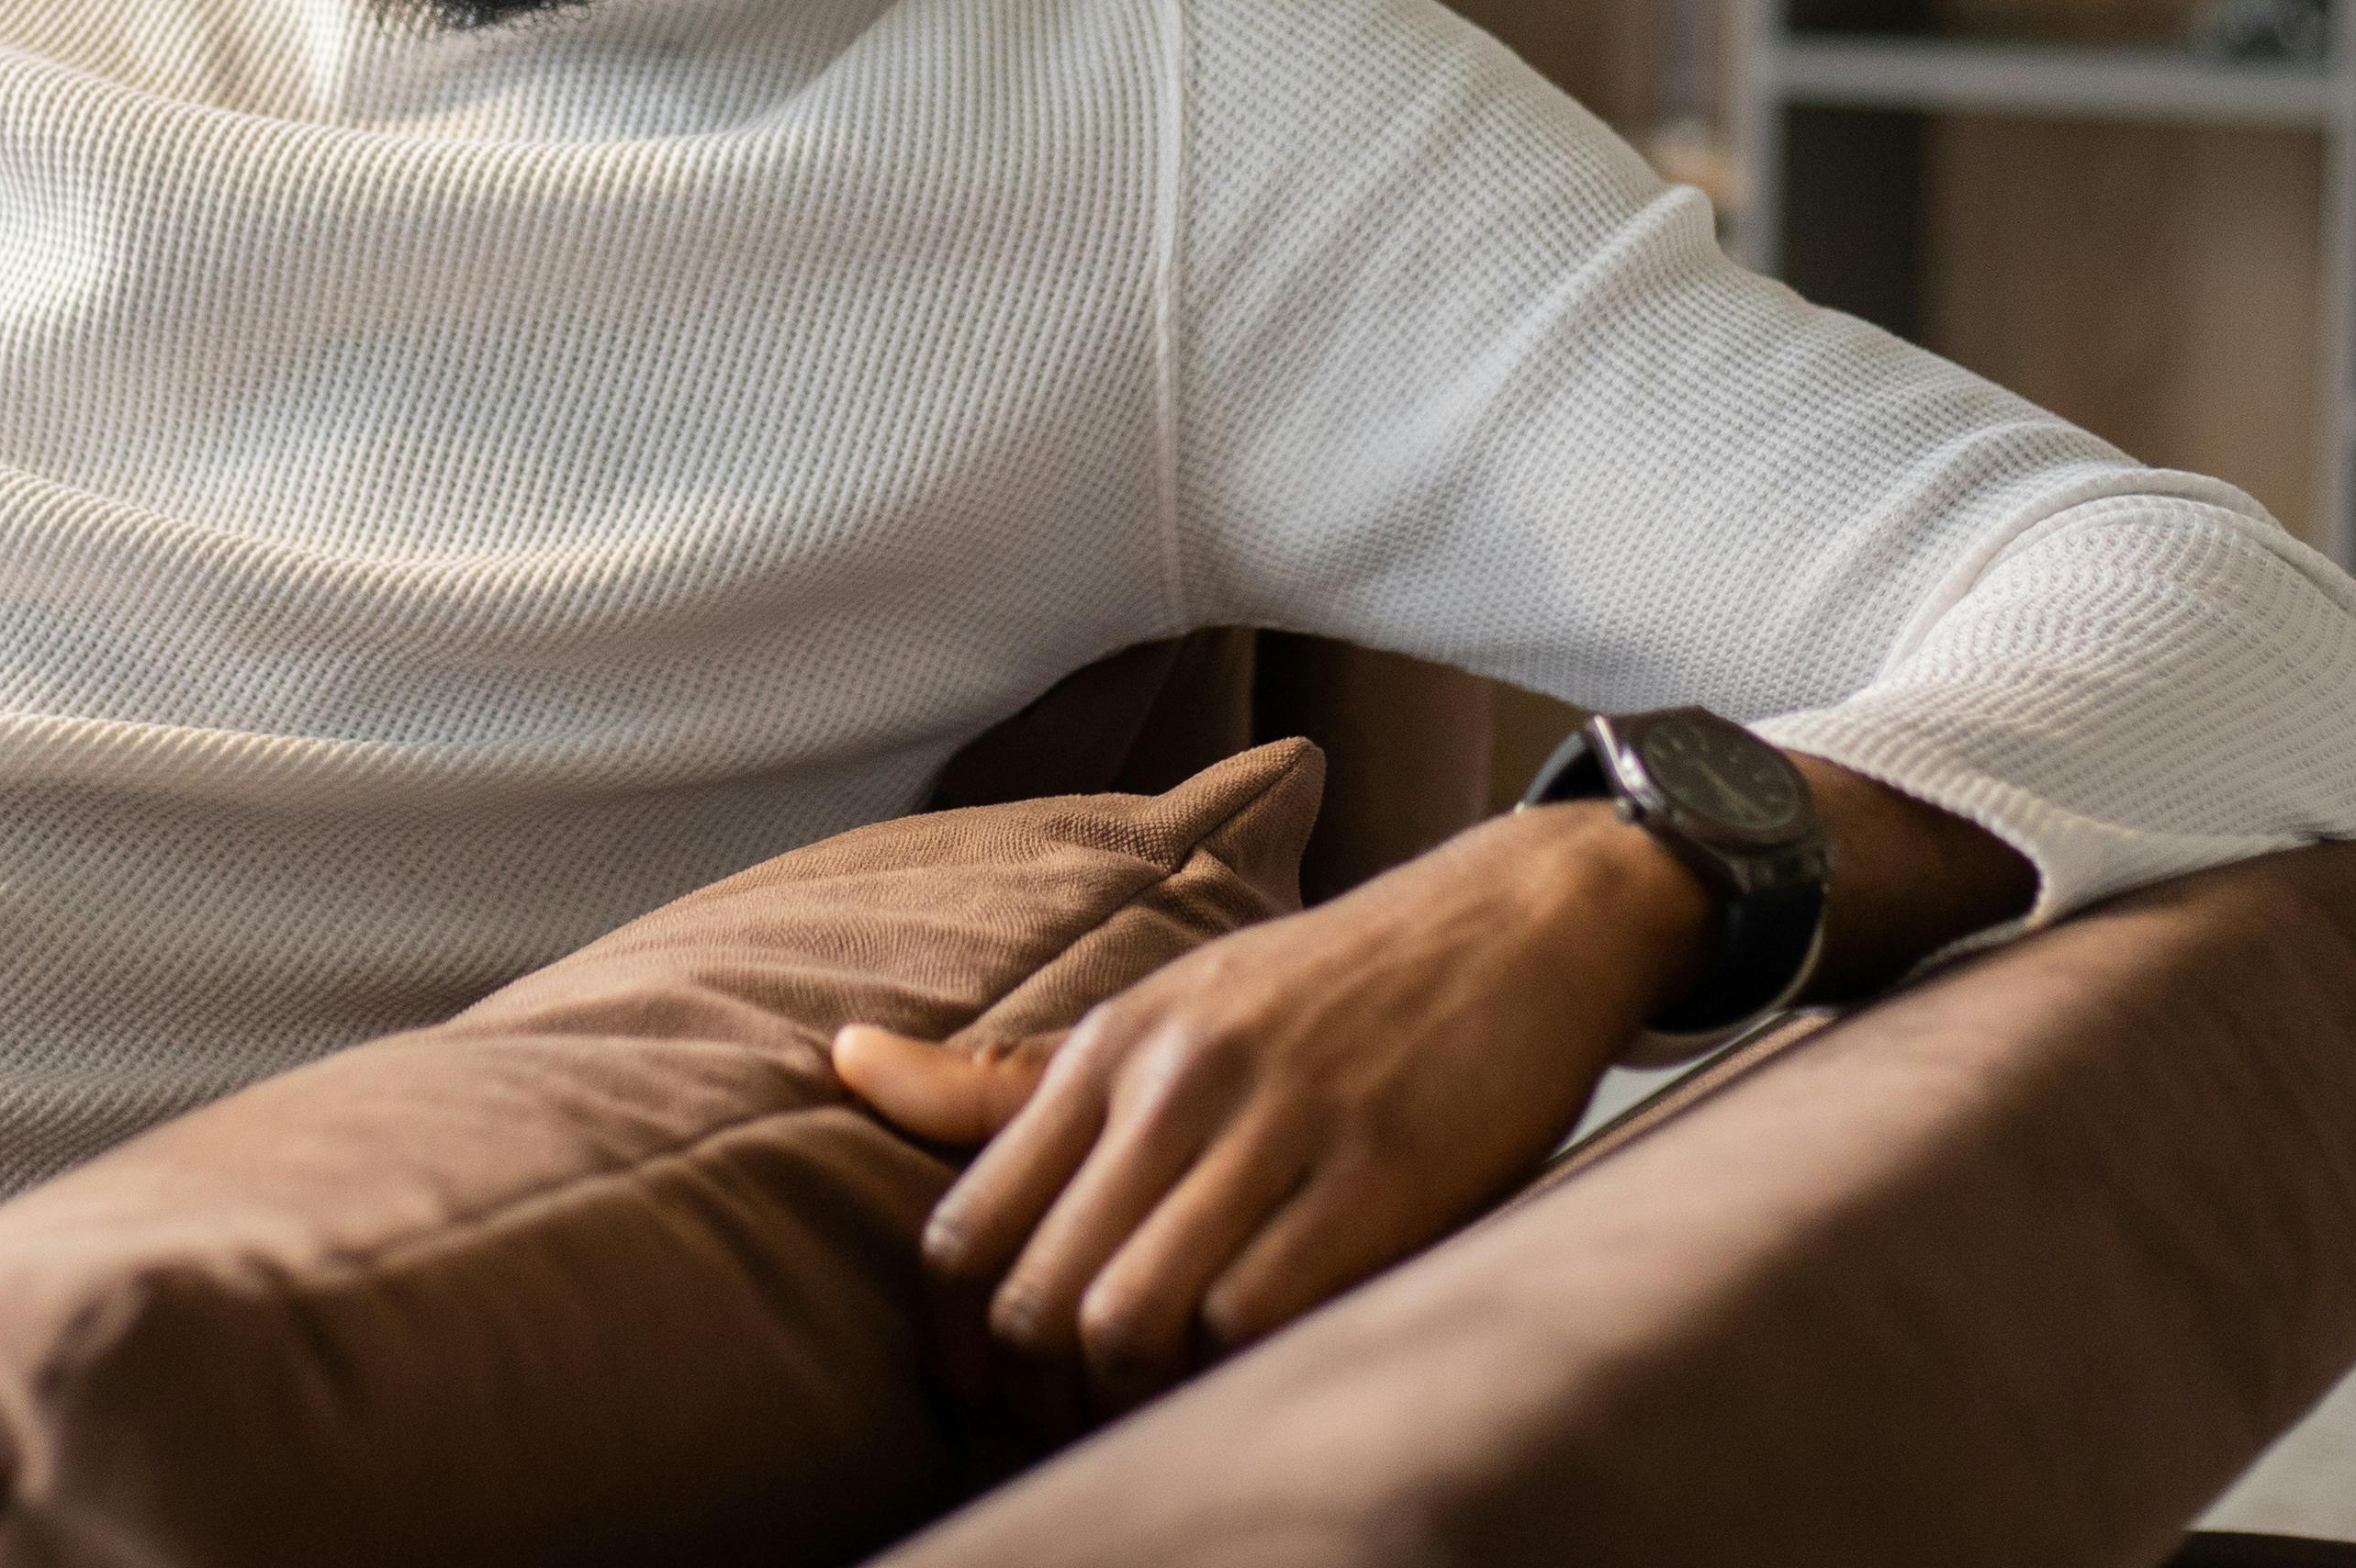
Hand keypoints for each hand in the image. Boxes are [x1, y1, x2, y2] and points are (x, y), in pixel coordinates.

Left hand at [832, 804, 1706, 1429]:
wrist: (1514, 922)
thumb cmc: (1324, 992)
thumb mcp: (1161, 1010)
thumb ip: (1009, 1073)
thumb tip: (841, 1060)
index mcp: (1108, 1045)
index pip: (966, 1229)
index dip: (953, 1351)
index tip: (978, 1405)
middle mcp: (1174, 1079)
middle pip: (1036, 1296)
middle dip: (1036, 1401)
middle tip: (1070, 1434)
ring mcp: (1276, 1125)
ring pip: (1130, 1320)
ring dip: (1127, 1404)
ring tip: (1152, 1417)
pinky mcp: (1380, 1176)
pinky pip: (1257, 1316)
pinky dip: (1232, 1377)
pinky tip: (1246, 1379)